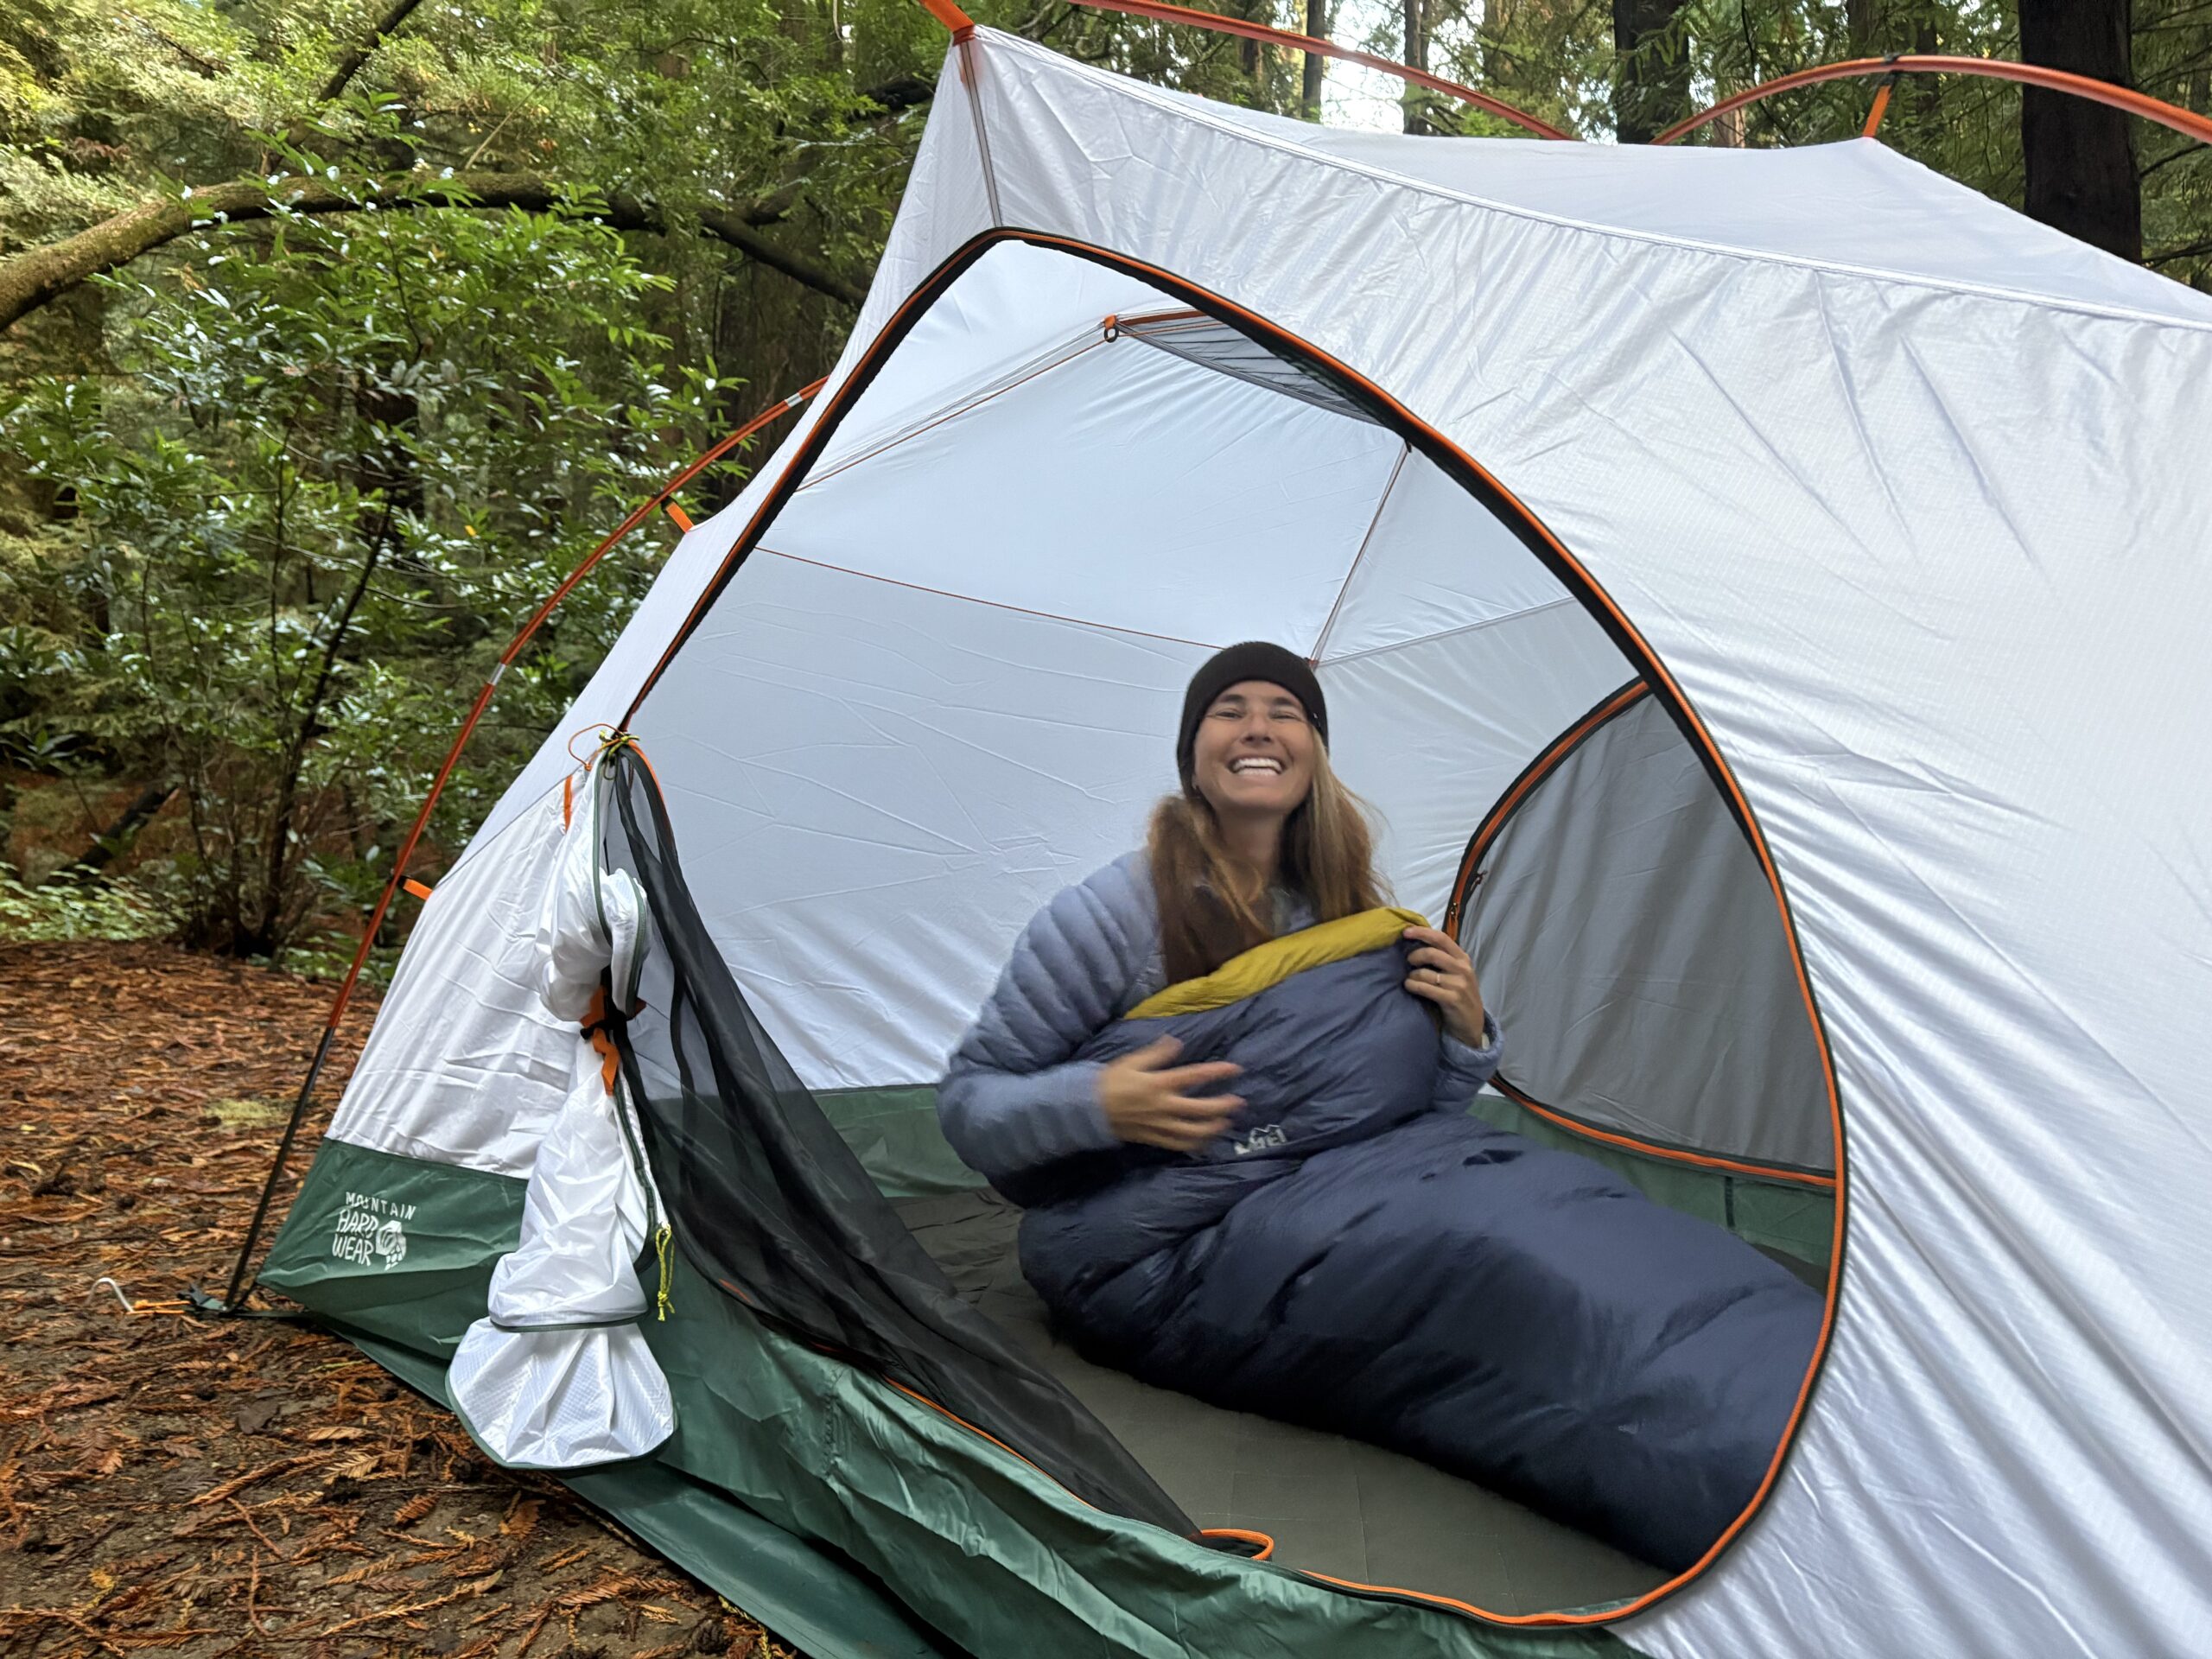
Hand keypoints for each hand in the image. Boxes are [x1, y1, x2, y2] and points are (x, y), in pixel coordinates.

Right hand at [1096, 1036, 1243, 1153]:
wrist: (1088, 1108)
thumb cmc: (1110, 1081)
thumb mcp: (1131, 1061)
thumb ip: (1156, 1054)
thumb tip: (1176, 1042)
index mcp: (1159, 1084)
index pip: (1194, 1076)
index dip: (1217, 1072)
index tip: (1235, 1069)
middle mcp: (1163, 1106)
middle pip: (1201, 1109)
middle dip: (1222, 1106)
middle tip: (1238, 1102)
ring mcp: (1159, 1125)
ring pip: (1193, 1132)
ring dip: (1213, 1128)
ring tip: (1225, 1122)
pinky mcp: (1154, 1138)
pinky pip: (1179, 1145)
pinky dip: (1195, 1144)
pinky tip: (1205, 1140)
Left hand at [1402, 925, 1487, 1049]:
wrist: (1472, 1023)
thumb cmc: (1459, 994)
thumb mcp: (1456, 973)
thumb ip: (1442, 958)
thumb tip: (1415, 944)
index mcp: (1463, 958)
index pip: (1441, 938)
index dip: (1422, 932)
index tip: (1405, 932)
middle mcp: (1463, 969)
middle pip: (1433, 953)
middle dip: (1415, 955)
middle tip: (1407, 961)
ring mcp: (1459, 984)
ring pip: (1426, 973)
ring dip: (1412, 975)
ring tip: (1408, 979)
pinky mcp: (1452, 999)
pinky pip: (1426, 988)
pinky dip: (1413, 986)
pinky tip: (1409, 986)